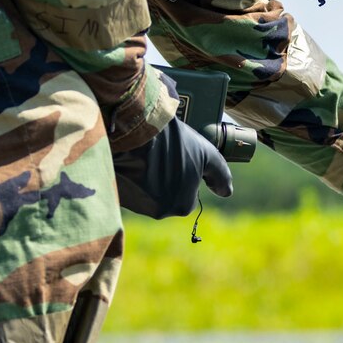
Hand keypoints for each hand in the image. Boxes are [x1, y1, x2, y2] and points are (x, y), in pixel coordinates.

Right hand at [114, 112, 233, 219]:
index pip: (187, 194)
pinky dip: (130, 175)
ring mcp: (135, 204)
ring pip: (146, 191)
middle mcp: (158, 212)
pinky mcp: (116, 193)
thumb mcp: (206, 154)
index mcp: (181, 207)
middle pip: (166, 194)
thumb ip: (220, 175)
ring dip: (146, 176)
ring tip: (145, 156)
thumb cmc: (174, 143)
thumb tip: (226, 192)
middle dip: (164, 178)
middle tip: (160, 156)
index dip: (184, 174)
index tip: (177, 158)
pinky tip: (132, 159)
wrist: (135, 131)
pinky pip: (128, 186)